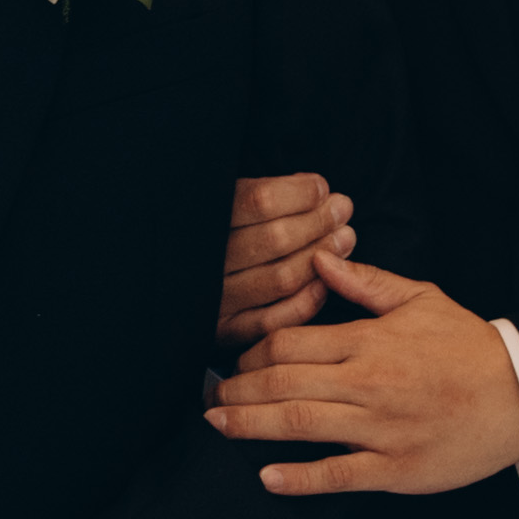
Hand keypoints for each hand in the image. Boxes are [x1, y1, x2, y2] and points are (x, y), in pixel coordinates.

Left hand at [206, 249, 518, 496]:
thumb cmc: (470, 347)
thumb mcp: (420, 299)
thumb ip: (365, 282)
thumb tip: (319, 258)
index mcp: (369, 340)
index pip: (289, 342)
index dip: (253, 351)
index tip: (237, 359)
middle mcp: (367, 383)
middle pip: (282, 383)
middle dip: (237, 389)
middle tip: (211, 396)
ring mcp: (380, 428)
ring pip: (298, 425)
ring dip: (249, 425)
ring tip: (218, 425)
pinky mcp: (395, 468)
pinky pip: (337, 474)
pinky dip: (298, 479)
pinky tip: (266, 477)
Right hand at [215, 170, 351, 347]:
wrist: (173, 285)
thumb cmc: (219, 233)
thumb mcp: (228, 200)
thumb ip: (266, 193)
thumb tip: (317, 189)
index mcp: (203, 220)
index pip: (261, 201)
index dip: (300, 193)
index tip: (321, 188)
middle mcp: (207, 261)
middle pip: (277, 239)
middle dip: (319, 222)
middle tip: (342, 211)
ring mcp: (215, 299)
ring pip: (282, 278)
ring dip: (322, 256)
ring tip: (344, 238)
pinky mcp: (226, 330)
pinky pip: (275, 320)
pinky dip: (308, 300)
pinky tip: (325, 280)